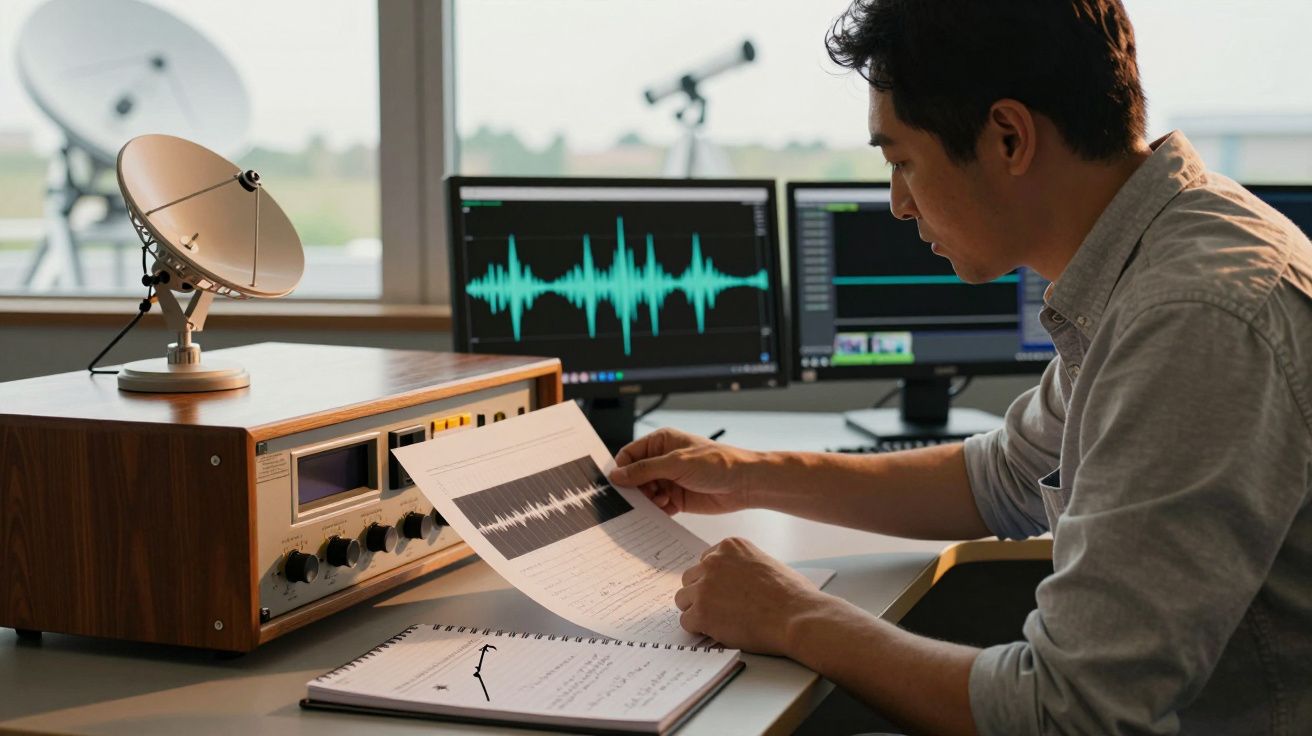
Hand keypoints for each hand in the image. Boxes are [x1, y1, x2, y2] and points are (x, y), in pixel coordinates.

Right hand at [608, 428, 759, 514]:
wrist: (744, 484)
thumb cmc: (717, 463)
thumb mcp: (676, 463)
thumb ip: (645, 470)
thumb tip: (617, 475)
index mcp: (661, 442)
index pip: (629, 455)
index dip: (622, 469)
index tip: (618, 484)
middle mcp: (663, 461)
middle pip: (634, 477)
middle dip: (635, 489)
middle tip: (640, 497)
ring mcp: (669, 480)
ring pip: (644, 494)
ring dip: (648, 501)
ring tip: (662, 500)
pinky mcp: (677, 498)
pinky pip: (658, 507)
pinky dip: (658, 510)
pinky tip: (668, 508)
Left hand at [674, 537, 832, 655]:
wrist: (796, 616)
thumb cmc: (793, 595)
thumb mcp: (767, 563)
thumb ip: (744, 567)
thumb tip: (735, 581)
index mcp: (730, 546)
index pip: (706, 561)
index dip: (714, 580)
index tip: (723, 593)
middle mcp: (713, 561)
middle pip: (690, 578)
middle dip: (702, 594)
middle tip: (719, 610)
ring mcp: (705, 586)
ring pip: (683, 599)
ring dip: (697, 611)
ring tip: (719, 622)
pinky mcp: (701, 611)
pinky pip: (686, 621)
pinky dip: (699, 629)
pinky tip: (717, 632)